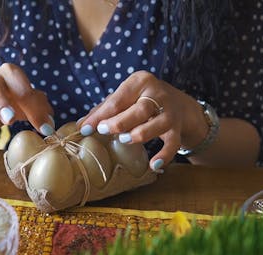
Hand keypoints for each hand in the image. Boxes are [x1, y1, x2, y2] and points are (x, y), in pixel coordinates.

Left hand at [78, 71, 207, 171]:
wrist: (181, 106)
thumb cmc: (143, 101)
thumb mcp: (126, 98)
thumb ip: (104, 109)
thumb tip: (81, 125)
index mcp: (141, 81)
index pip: (118, 98)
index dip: (101, 114)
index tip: (86, 128)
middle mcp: (158, 94)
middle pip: (140, 109)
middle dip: (120, 122)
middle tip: (104, 131)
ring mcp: (171, 112)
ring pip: (157, 124)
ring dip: (140, 133)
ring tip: (124, 140)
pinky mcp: (179, 129)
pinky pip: (173, 144)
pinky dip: (165, 155)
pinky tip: (154, 165)